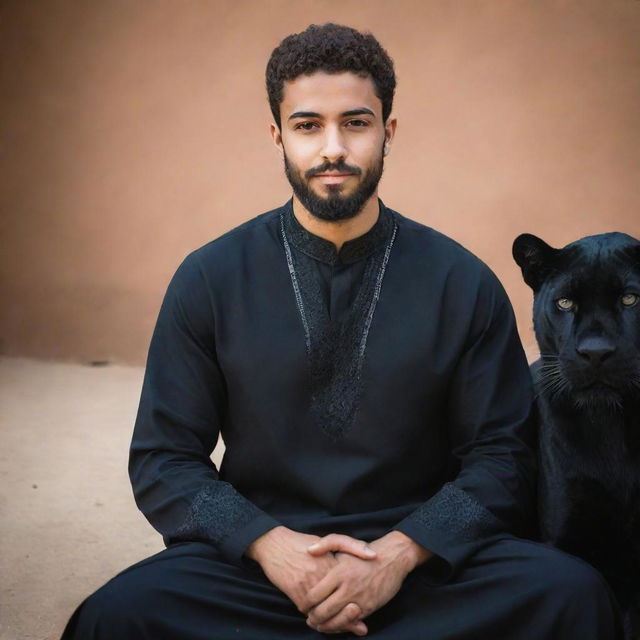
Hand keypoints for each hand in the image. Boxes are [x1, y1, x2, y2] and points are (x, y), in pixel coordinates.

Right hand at [246, 527, 375, 635]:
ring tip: (342, 626)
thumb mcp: (328, 540)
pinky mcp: (296, 591)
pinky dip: (315, 616)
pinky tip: (320, 619)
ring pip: (326, 610)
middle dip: (349, 617)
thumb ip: (351, 545)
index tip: (366, 608)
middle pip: (341, 602)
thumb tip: (373, 555)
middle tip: (359, 626)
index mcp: (333, 562)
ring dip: (334, 620)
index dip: (360, 599)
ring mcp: (309, 584)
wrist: (275, 544)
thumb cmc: (303, 542)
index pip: (351, 585)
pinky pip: (309, 610)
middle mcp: (323, 575)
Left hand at [305, 531, 431, 633]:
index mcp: (338, 572)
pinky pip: (351, 622)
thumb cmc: (366, 550)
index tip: (302, 604)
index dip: (305, 602)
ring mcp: (359, 599)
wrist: (393, 558)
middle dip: (313, 618)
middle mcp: (347, 587)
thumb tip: (309, 550)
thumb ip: (325, 544)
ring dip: (325, 626)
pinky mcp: (369, 607)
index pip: (314, 594)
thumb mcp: (345, 543)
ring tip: (319, 625)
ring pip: (336, 620)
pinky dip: (341, 626)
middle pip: (323, 611)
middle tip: (309, 618)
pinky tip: (335, 624)